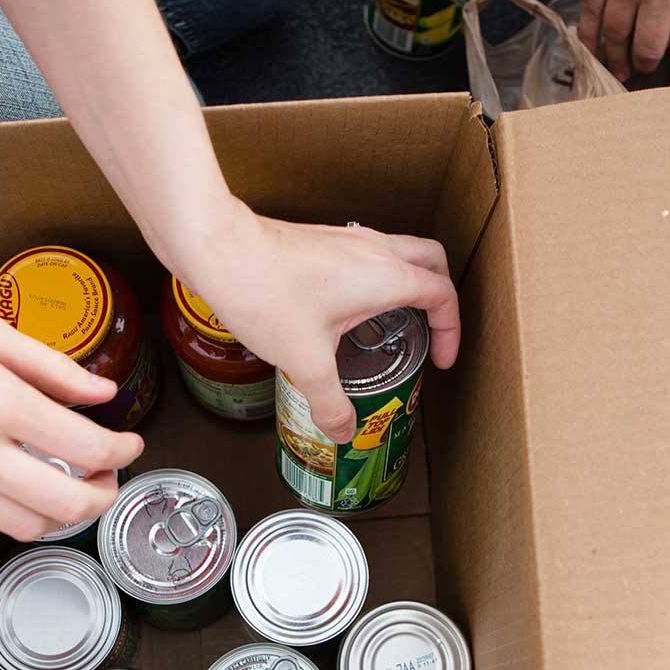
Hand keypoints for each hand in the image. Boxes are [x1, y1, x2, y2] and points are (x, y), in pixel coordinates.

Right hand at [0, 273, 144, 540]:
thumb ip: (50, 366)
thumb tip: (100, 392)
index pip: (88, 449)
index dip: (123, 449)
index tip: (130, 441)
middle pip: (67, 506)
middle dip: (104, 493)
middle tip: (109, 473)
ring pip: (25, 526)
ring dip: (59, 511)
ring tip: (65, 480)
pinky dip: (8, 515)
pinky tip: (11, 484)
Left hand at [175, 205, 460, 443]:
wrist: (217, 247)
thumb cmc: (265, 292)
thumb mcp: (306, 361)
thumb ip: (330, 401)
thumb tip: (343, 431)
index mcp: (386, 276)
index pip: (442, 294)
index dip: (451, 329)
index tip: (442, 358)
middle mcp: (374, 249)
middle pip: (432, 260)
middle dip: (441, 293)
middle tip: (433, 329)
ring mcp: (346, 239)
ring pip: (399, 251)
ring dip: (408, 281)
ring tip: (394, 321)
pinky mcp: (321, 239)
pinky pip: (366, 253)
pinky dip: (375, 276)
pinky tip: (348, 308)